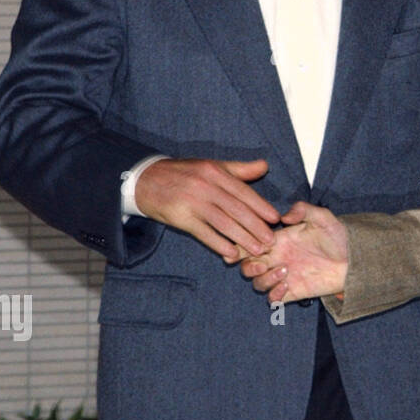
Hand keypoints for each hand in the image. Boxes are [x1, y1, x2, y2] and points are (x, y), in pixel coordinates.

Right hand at [135, 158, 279, 262]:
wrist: (144, 179)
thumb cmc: (183, 173)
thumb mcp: (210, 166)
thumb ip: (239, 169)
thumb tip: (265, 166)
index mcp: (215, 172)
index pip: (243, 192)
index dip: (260, 206)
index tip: (275, 219)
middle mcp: (205, 186)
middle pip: (236, 209)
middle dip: (255, 227)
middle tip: (270, 241)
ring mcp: (192, 202)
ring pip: (223, 222)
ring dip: (242, 238)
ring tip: (257, 250)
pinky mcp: (180, 217)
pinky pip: (203, 233)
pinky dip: (218, 244)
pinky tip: (231, 253)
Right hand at [240, 201, 348, 302]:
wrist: (354, 259)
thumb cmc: (338, 236)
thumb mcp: (322, 218)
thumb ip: (304, 211)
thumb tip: (284, 216)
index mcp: (279, 240)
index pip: (251, 243)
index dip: (241, 246)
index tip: (244, 247)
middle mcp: (278, 258)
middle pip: (247, 266)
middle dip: (248, 266)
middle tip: (262, 264)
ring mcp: (284, 276)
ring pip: (258, 283)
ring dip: (264, 279)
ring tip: (285, 271)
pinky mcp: (293, 291)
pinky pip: (273, 299)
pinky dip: (274, 294)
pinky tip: (286, 285)